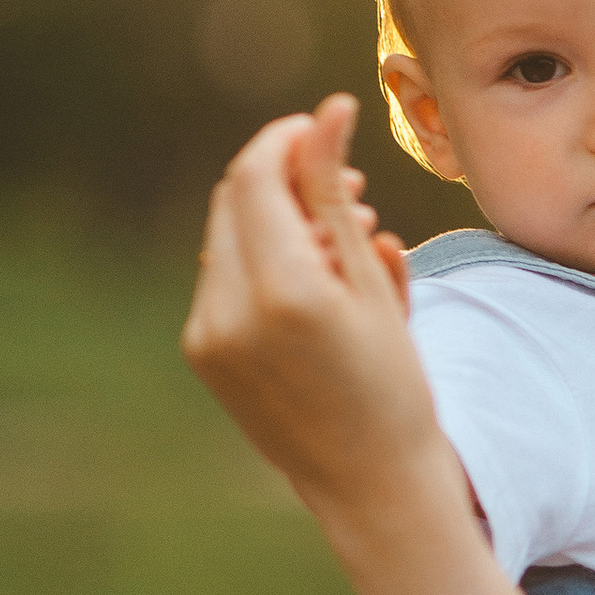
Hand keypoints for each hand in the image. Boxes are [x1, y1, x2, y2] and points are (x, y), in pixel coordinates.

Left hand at [183, 98, 443, 520]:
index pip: (257, 175)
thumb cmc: (393, 386)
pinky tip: (316, 281)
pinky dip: (263, 261)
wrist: (370, 484)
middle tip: (347, 190)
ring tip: (345, 236)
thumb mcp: (372, 282)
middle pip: (234, 198)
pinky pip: (223, 277)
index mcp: (283, 290)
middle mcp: (229, 309)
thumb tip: (328, 110)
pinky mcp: (201, 352)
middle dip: (284, 177)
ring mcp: (206, 333)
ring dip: (276, 218)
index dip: (287, 140)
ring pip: (226, 235)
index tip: (327, 132)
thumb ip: (335, 192)